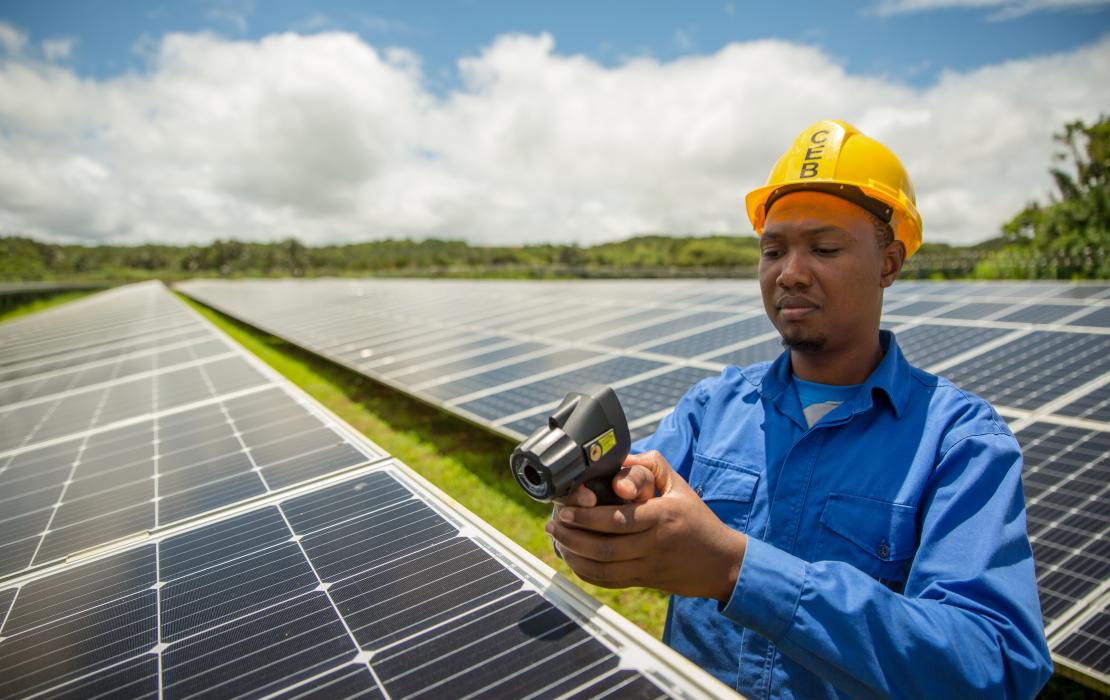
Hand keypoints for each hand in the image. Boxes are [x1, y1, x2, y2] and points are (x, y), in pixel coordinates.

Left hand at [546, 451, 746, 601]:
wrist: (721, 563)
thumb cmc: (697, 519)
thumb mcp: (679, 485)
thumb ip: (651, 466)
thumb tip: (621, 460)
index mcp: (663, 516)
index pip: (618, 519)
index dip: (586, 517)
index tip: (565, 509)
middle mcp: (655, 544)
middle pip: (606, 547)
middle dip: (573, 536)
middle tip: (553, 524)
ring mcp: (649, 566)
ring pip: (604, 568)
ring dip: (575, 555)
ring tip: (557, 539)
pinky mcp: (644, 581)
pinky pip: (609, 581)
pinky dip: (587, 573)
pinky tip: (573, 559)